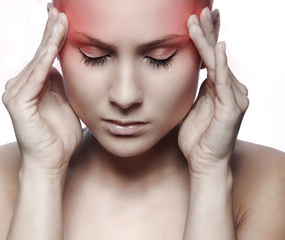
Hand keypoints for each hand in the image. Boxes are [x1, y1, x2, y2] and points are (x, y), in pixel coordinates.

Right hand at [2, 5, 81, 174]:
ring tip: (60, 18)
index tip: (64, 18)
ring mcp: (17, 93)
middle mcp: (22, 85)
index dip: (54, 37)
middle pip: (40, 53)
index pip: (45, 56)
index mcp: (35, 85)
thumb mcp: (66, 103)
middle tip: (59, 8)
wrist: (53, 161)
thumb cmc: (60, 136)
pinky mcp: (18, 103)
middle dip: (51, 31)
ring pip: (37, 61)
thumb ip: (61, 85)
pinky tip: (54, 43)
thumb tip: (60, 67)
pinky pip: (35, 77)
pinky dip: (45, 59)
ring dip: (50, 39)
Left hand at [178, 8, 248, 176]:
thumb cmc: (196, 138)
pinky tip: (216, 47)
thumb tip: (189, 73)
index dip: (206, 38)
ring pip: (219, 64)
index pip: (212, 58)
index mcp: (218, 89)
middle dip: (209, 31)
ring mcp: (233, 98)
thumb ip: (194, 90)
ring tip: (200, 19)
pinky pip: (224, 83)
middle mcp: (230, 89)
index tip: (198, 19)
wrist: (203, 163)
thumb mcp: (192, 108)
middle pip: (218, 56)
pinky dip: (219, 64)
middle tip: (202, 9)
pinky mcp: (232, 109)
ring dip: (208, 41)